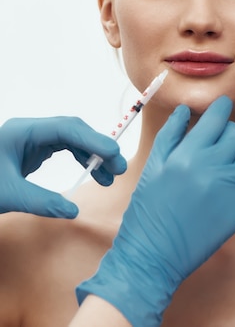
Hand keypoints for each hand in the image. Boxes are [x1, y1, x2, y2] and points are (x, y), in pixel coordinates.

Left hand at [0, 116, 126, 217]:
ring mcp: (33, 139)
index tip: (114, 155)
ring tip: (108, 176)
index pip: (66, 129)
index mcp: (23, 131)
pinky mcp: (33, 150)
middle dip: (97, 147)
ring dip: (92, 155)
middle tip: (118, 168)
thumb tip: (73, 212)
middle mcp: (31, 130)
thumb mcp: (9, 196)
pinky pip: (64, 148)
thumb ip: (41, 202)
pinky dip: (80, 159)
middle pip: (73, 131)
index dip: (93, 140)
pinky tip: (91, 172)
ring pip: (71, 139)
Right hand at [76, 96, 234, 326]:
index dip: (221, 106)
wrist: (154, 254)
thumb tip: (185, 109)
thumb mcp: (153, 166)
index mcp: (187, 155)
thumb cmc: (148, 209)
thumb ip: (171, 134)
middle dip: (227, 131)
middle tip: (216, 139)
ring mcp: (229, 189)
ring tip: (222, 162)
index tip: (222, 104)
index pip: (216, 118)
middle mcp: (211, 168)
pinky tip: (230, 181)